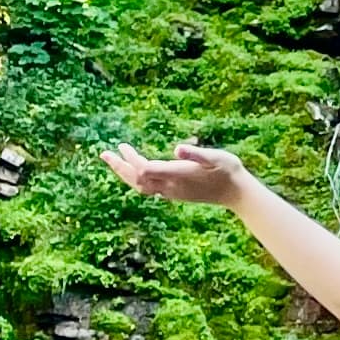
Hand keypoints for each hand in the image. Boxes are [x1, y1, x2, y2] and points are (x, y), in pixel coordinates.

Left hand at [103, 139, 250, 207]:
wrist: (236, 193)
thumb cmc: (228, 170)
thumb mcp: (216, 157)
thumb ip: (196, 153)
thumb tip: (177, 148)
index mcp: (177, 175)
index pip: (144, 169)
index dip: (130, 159)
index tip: (122, 145)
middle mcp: (170, 186)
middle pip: (136, 180)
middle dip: (119, 167)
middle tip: (103, 154)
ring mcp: (172, 192)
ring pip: (140, 187)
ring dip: (124, 174)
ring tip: (113, 161)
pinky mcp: (174, 194)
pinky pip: (147, 189)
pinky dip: (135, 180)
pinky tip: (133, 172)